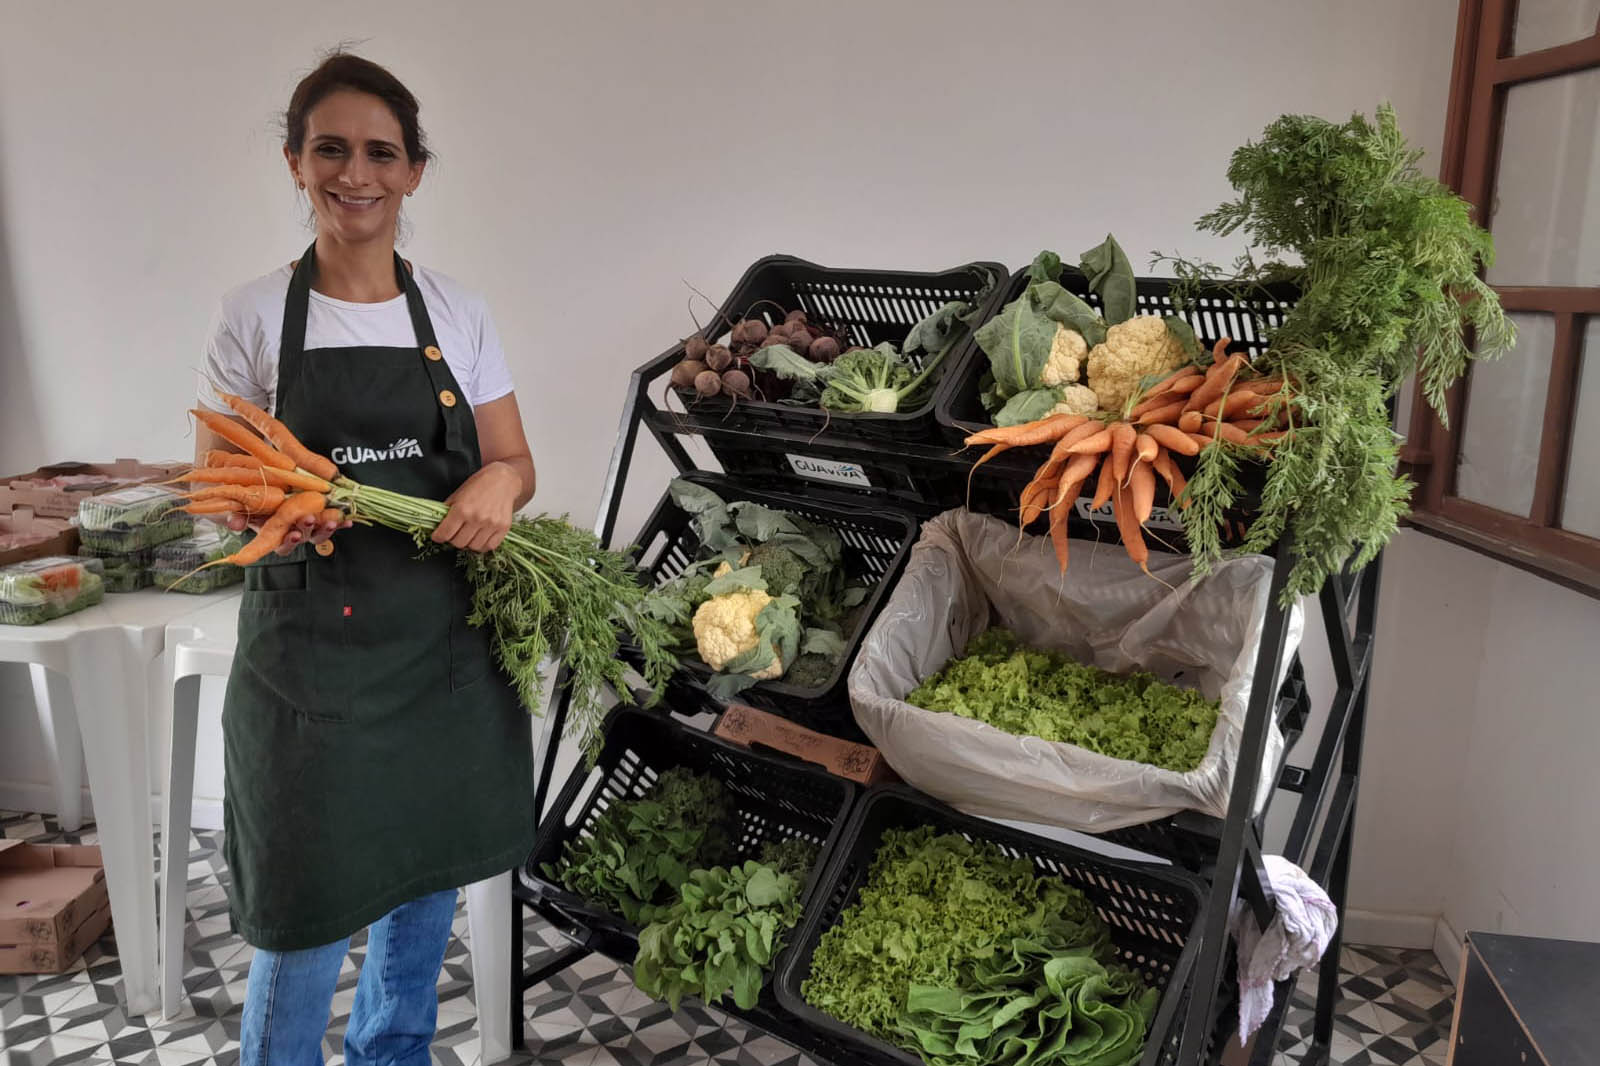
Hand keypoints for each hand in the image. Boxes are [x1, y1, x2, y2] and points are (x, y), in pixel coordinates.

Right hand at [225, 509, 348, 556]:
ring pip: (319, 531)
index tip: (292, 534)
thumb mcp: (241, 506)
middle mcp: (293, 530)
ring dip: (326, 527)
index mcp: (275, 532)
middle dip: (308, 530)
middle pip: (304, 537)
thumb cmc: (252, 497)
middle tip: (309, 520)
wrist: (261, 481)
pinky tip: (348, 520)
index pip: (283, 544)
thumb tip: (235, 525)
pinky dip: (341, 521)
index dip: (289, 541)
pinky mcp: (320, 513)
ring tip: (331, 520)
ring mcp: (307, 523)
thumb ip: (237, 516)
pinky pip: (333, 521)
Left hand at [432, 462, 520, 551]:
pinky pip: (489, 546)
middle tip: (455, 533)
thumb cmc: (479, 485)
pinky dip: (483, 545)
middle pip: (458, 543)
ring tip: (468, 535)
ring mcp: (491, 524)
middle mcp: (477, 518)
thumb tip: (437, 525)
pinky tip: (480, 537)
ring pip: (474, 547)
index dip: (438, 537)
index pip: (445, 533)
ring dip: (469, 543)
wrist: (502, 480)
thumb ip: (447, 511)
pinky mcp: (503, 528)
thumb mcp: (458, 495)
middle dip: (453, 539)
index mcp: (462, 509)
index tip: (438, 536)